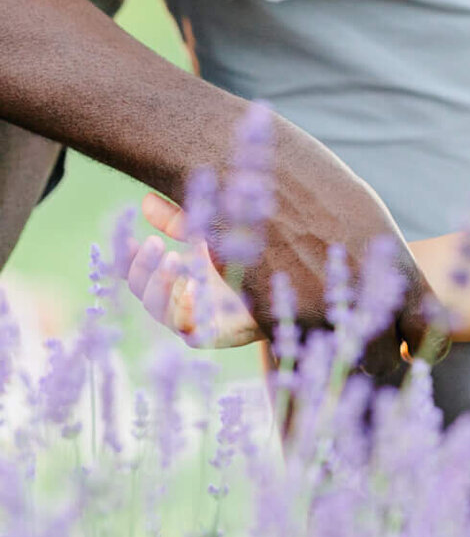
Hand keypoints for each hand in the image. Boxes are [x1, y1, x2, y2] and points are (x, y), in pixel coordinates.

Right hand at [126, 195, 259, 346]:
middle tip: (155, 242)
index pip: (134, 271)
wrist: (276, 292)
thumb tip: (146, 201)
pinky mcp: (210, 335)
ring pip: (159, 310)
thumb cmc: (238, 261)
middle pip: (141, 289)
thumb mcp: (208, 236)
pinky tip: (194, 289)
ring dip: (162, 284)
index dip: (126, 257)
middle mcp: (172, 301)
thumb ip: (179, 223)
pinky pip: (189, 332)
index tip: (127, 237)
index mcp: (167, 278)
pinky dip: (187, 310)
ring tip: (175, 258)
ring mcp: (188, 320)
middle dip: (144, 265)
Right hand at [219, 114, 442, 381]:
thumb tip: (403, 300)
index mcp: (395, 265)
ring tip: (319, 331)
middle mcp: (364, 294)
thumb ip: (385, 262)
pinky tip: (287, 321)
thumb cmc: (309, 183)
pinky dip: (292, 346)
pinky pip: (295, 355)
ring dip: (331, 354)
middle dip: (375, 356)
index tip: (408, 344)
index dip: (423, 344)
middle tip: (360, 344)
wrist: (247, 172)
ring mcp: (320, 310)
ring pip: (339, 362)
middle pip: (386, 360)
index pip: (432, 330)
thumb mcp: (365, 213)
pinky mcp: (276, 320)